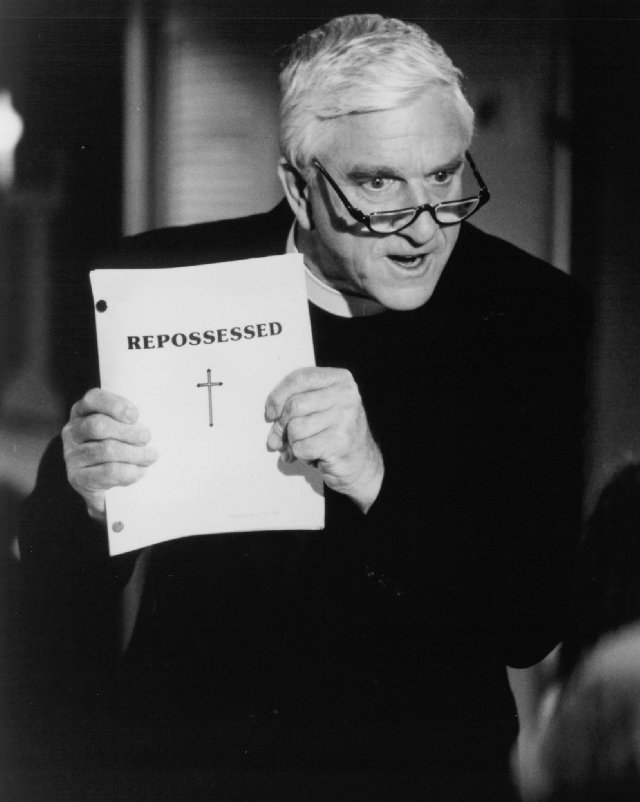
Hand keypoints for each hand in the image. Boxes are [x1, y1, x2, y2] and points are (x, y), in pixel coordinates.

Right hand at [62, 388, 157, 521]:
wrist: (103, 486)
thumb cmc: (117, 448)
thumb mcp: (121, 428)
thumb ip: (129, 422)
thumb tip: (147, 429)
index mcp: (83, 412)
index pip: (92, 399)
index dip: (115, 405)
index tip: (135, 415)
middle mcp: (72, 431)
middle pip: (98, 425)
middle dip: (128, 432)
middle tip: (146, 438)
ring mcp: (72, 455)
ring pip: (106, 450)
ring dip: (134, 453)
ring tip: (149, 456)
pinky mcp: (77, 477)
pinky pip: (108, 472)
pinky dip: (128, 472)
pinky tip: (139, 471)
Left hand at [265, 367, 382, 511]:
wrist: (361, 464)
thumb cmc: (334, 433)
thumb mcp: (318, 409)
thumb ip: (294, 406)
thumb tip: (272, 423)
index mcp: (341, 379)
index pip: (300, 378)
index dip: (278, 396)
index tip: (270, 412)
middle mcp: (346, 395)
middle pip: (294, 405)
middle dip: (281, 426)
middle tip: (282, 439)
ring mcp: (345, 418)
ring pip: (295, 428)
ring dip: (292, 443)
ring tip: (305, 446)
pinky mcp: (341, 441)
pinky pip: (302, 447)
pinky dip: (300, 455)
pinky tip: (313, 456)